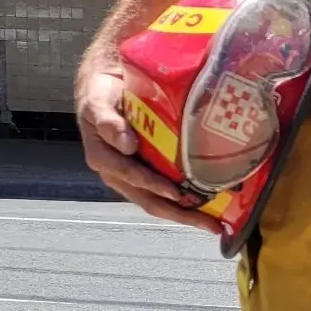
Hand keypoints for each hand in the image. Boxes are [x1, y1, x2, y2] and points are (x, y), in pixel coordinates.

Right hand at [75, 60, 222, 233]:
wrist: (106, 85)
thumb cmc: (100, 94)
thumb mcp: (97, 103)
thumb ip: (109, 123)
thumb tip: (128, 145)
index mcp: (104, 159)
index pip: (132, 177)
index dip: (154, 186)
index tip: (178, 193)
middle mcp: (118, 173)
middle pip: (149, 200)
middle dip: (180, 214)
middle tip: (210, 225)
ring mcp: (132, 176)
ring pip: (159, 201)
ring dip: (186, 213)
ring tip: (214, 222)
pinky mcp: (145, 171)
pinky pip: (164, 190)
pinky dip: (185, 200)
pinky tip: (206, 203)